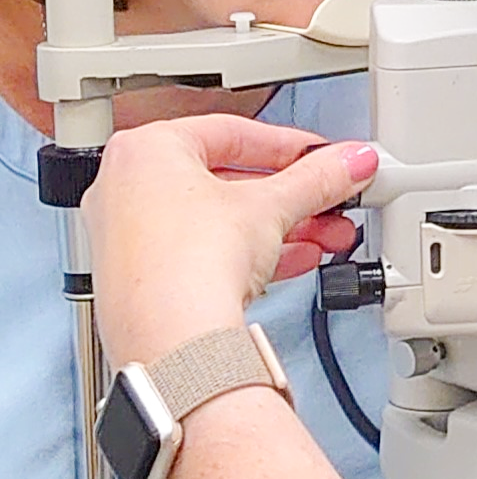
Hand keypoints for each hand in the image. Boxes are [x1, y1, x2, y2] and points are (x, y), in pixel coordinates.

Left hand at [81, 115, 378, 368]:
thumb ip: (318, 178)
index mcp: (145, 151)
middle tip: (330, 197)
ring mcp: (131, 239)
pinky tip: (295, 259)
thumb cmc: (188, 267)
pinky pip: (207, 252)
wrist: (170, 346)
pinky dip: (251, 252)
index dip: (290, 145)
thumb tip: (349, 161)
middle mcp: (126, 190)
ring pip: (221, 220)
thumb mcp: (272, 207)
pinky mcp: (145, 281)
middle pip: (229, 179)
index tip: (323, 156)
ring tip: (326, 234)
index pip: (232, 132)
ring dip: (281, 225)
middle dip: (292, 194)